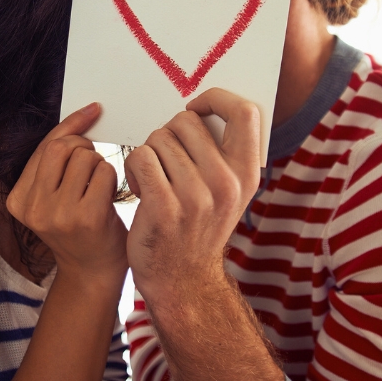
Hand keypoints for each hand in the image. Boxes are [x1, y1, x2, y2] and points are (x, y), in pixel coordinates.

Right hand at [7, 103, 127, 286]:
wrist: (92, 274)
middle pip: (63, 147)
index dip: (71, 126)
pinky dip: (112, 179)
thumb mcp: (53, 197)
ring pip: (85, 157)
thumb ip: (57, 161)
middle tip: (93, 167)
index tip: (92, 111)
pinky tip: (108, 199)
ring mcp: (58, 214)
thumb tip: (86, 112)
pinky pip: (105, 172)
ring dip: (100, 166)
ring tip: (98, 189)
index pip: (45, 147)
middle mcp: (33, 207)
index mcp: (18, 200)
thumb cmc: (78, 229)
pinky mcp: (86, 218)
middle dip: (84, 148)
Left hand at [124, 88, 261, 303]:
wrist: (183, 281)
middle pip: (186, 121)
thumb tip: (207, 104)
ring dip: (149, 154)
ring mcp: (197, 196)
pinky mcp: (164, 207)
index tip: (195, 110)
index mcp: (248, 173)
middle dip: (168, 134)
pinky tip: (141, 189)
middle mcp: (227, 183)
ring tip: (156, 181)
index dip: (215, 99)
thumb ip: (225, 152)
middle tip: (167, 163)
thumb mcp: (230, 191)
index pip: (244, 111)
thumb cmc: (199, 227)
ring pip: (158, 139)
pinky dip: (133, 169)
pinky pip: (140, 157)